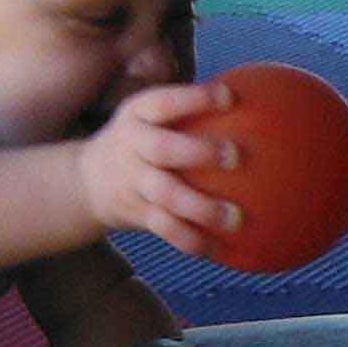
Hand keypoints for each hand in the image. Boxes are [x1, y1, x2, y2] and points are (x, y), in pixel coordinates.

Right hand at [75, 80, 241, 257]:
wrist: (87, 182)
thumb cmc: (142, 141)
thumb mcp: (153, 118)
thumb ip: (193, 109)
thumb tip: (260, 98)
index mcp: (137, 115)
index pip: (164, 102)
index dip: (194, 99)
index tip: (229, 97)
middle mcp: (132, 147)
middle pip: (163, 149)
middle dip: (199, 152)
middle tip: (237, 156)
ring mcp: (132, 183)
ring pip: (166, 197)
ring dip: (202, 209)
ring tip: (236, 219)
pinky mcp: (137, 213)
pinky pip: (167, 229)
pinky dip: (194, 240)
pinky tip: (225, 249)